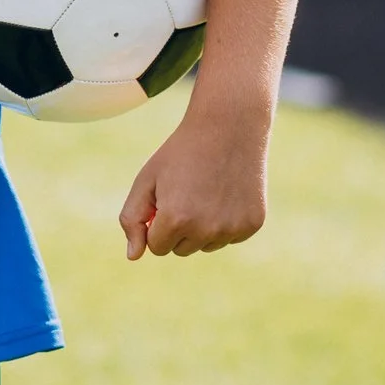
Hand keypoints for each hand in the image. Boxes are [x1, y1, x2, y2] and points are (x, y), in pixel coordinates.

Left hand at [118, 87, 270, 259]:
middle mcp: (206, 229)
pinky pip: (229, 238)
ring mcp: (232, 229)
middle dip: (178, 227)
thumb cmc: (180, 154)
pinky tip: (225, 193)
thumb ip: (132, 219)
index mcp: (175, 219)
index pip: (157, 247)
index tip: (165, 198)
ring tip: (206, 191)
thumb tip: (133, 256)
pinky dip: (225, 222)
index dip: (157, 222)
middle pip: (181, 250)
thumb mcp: (146, 180)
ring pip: (205, 245)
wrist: (228, 128)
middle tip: (187, 192)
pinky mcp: (252, 225)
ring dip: (201, 227)